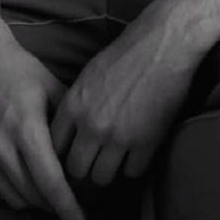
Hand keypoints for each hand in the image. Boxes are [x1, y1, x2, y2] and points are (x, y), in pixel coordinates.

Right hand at [0, 24, 85, 219]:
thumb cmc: (21, 70)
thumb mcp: (53, 88)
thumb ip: (70, 121)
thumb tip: (91, 148)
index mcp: (26, 128)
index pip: (49, 180)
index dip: (67, 205)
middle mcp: (2, 147)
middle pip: (34, 195)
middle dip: (56, 205)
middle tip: (76, 204)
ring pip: (16, 198)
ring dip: (38, 202)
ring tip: (56, 193)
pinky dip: (18, 195)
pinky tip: (32, 184)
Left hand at [50, 11, 201, 188]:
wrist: (166, 43)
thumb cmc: (129, 51)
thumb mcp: (90, 73)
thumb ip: (77, 104)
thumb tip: (70, 130)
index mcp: (74, 105)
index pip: (53, 148)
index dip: (62, 155)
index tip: (71, 155)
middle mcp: (92, 125)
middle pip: (75, 169)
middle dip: (84, 167)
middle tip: (94, 162)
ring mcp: (119, 136)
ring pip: (101, 177)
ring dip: (109, 170)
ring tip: (116, 160)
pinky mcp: (146, 142)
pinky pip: (132, 172)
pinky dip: (135, 165)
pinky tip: (138, 152)